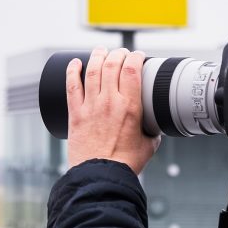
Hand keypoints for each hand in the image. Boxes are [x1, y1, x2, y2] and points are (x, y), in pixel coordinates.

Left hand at [66, 48, 160, 174]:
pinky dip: (73, 71)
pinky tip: (75, 63)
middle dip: (118, 53)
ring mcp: (90, 106)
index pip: (132, 70)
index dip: (135, 57)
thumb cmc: (124, 164)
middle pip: (112, 65)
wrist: (100, 176)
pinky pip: (71, 86)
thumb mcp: (148, 145)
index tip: (138, 56)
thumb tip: (156, 127)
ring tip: (102, 50)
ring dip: (98, 56)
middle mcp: (109, 102)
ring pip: (93, 71)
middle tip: (122, 53)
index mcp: (130, 107)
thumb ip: (153, 132)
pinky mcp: (75, 114)